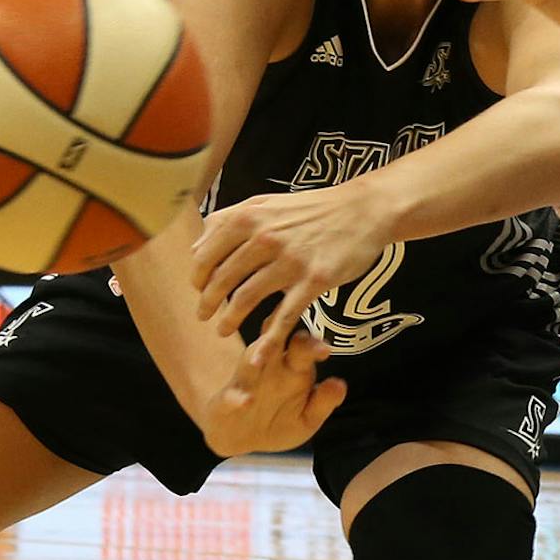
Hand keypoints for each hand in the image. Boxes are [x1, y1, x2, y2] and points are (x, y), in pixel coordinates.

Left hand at [188, 185, 392, 364]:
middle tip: (204, 316)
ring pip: (246, 298)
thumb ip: (229, 220)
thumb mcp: (266, 203)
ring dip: (229, 320)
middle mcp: (265, 239)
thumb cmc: (313, 208)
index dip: (198, 277)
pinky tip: (259, 357)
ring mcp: (290, 261)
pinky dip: (269, 340)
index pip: (207, 254)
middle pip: (222, 279)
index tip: (199, 289)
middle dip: (208, 302)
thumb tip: (197, 246)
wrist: (362, 210)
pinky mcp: (314, 281)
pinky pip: (285, 316)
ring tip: (222, 331)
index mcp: (250, 218)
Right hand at [193, 330, 346, 457]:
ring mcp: (247, 381)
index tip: (325, 351)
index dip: (314, 345)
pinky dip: (237, 398)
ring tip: (264, 356)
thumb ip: (323, 402)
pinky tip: (246, 402)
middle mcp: (270, 366)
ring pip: (250, 360)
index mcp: (294, 368)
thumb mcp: (307, 418)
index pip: (304, 347)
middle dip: (286, 339)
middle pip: (278, 342)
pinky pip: (232, 396)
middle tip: (302, 341)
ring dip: (257, 356)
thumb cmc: (279, 421)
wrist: (241, 438)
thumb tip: (340, 385)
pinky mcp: (228, 399)